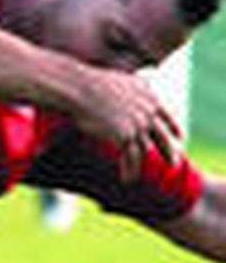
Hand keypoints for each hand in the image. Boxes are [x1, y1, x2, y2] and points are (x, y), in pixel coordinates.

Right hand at [69, 65, 183, 179]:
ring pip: (145, 149)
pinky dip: (129, 170)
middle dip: (169, 150)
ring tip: (137, 177)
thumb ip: (129, 92)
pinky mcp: (125, 135)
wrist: (81, 88)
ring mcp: (138, 124)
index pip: (166, 115)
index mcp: (149, 96)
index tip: (180, 137)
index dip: (174, 127)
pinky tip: (128, 179)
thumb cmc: (90, 84)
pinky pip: (131, 157)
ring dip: (141, 165)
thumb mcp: (118, 83)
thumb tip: (126, 93)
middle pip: (162, 135)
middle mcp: (147, 111)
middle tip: (174, 163)